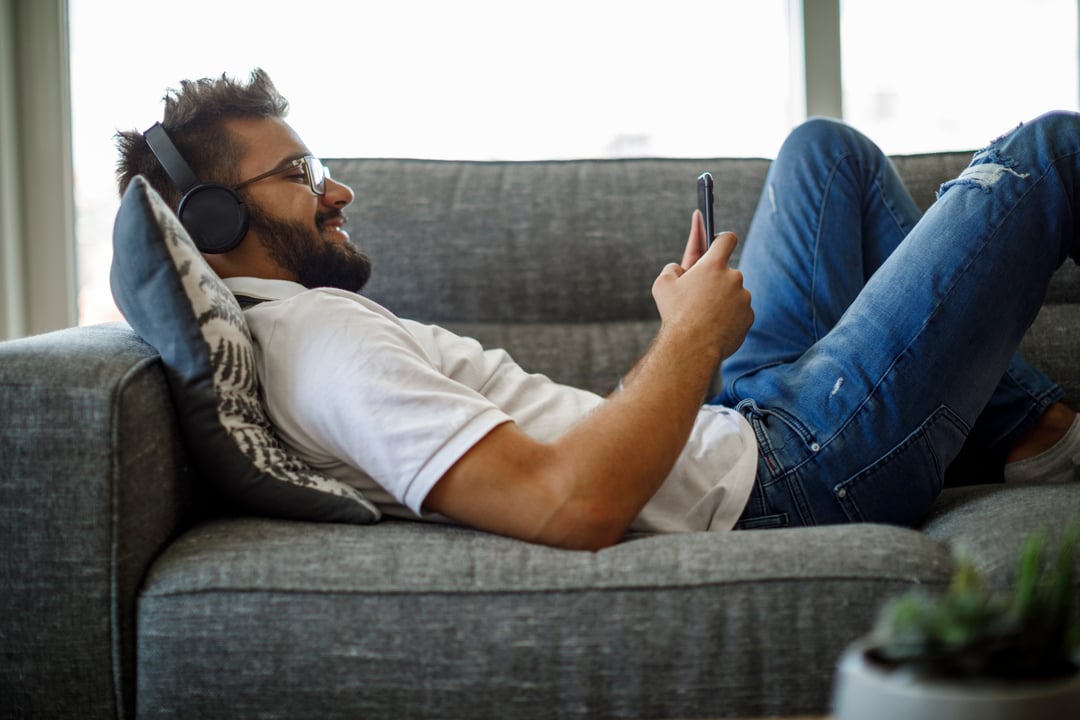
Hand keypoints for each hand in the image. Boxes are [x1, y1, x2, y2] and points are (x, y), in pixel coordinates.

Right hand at [652, 219, 752, 361]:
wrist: (692, 348)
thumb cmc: (675, 314)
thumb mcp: (663, 284)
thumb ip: (673, 268)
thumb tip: (681, 269)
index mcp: (713, 265)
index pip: (726, 239)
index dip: (722, 240)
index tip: (718, 243)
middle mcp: (733, 277)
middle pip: (727, 272)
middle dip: (715, 280)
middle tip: (699, 294)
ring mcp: (744, 298)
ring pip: (733, 293)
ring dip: (722, 299)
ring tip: (704, 316)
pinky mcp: (749, 316)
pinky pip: (739, 311)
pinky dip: (729, 316)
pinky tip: (714, 326)